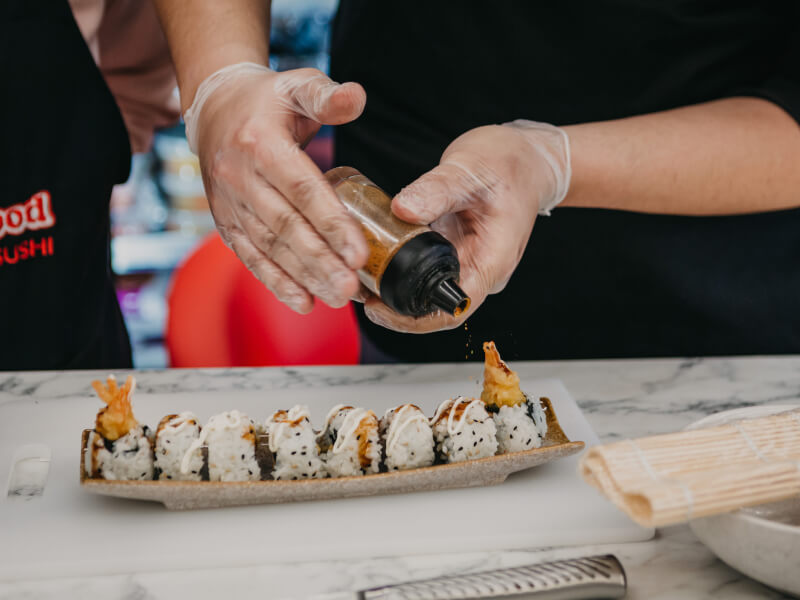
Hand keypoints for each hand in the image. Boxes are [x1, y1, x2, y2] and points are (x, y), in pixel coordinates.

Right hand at [185, 63, 369, 312]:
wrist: (213, 110)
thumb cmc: (266, 100)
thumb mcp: (297, 84)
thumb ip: (327, 94)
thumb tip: (357, 97)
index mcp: (260, 143)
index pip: (302, 189)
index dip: (331, 223)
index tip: (358, 253)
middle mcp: (240, 177)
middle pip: (286, 227)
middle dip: (320, 261)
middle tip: (350, 287)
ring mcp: (229, 203)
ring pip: (270, 247)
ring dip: (304, 277)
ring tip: (337, 298)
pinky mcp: (226, 223)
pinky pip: (251, 256)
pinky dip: (276, 281)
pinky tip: (303, 302)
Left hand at [363, 120, 570, 332]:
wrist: (528, 157)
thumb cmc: (510, 164)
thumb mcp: (470, 171)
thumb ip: (437, 190)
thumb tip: (402, 209)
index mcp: (491, 262)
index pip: (452, 309)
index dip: (414, 319)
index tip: (378, 309)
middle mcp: (479, 269)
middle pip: (433, 305)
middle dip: (393, 304)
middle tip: (357, 286)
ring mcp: (467, 261)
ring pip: (426, 288)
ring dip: (393, 287)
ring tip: (358, 272)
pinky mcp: (453, 250)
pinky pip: (424, 267)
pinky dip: (398, 265)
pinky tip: (373, 253)